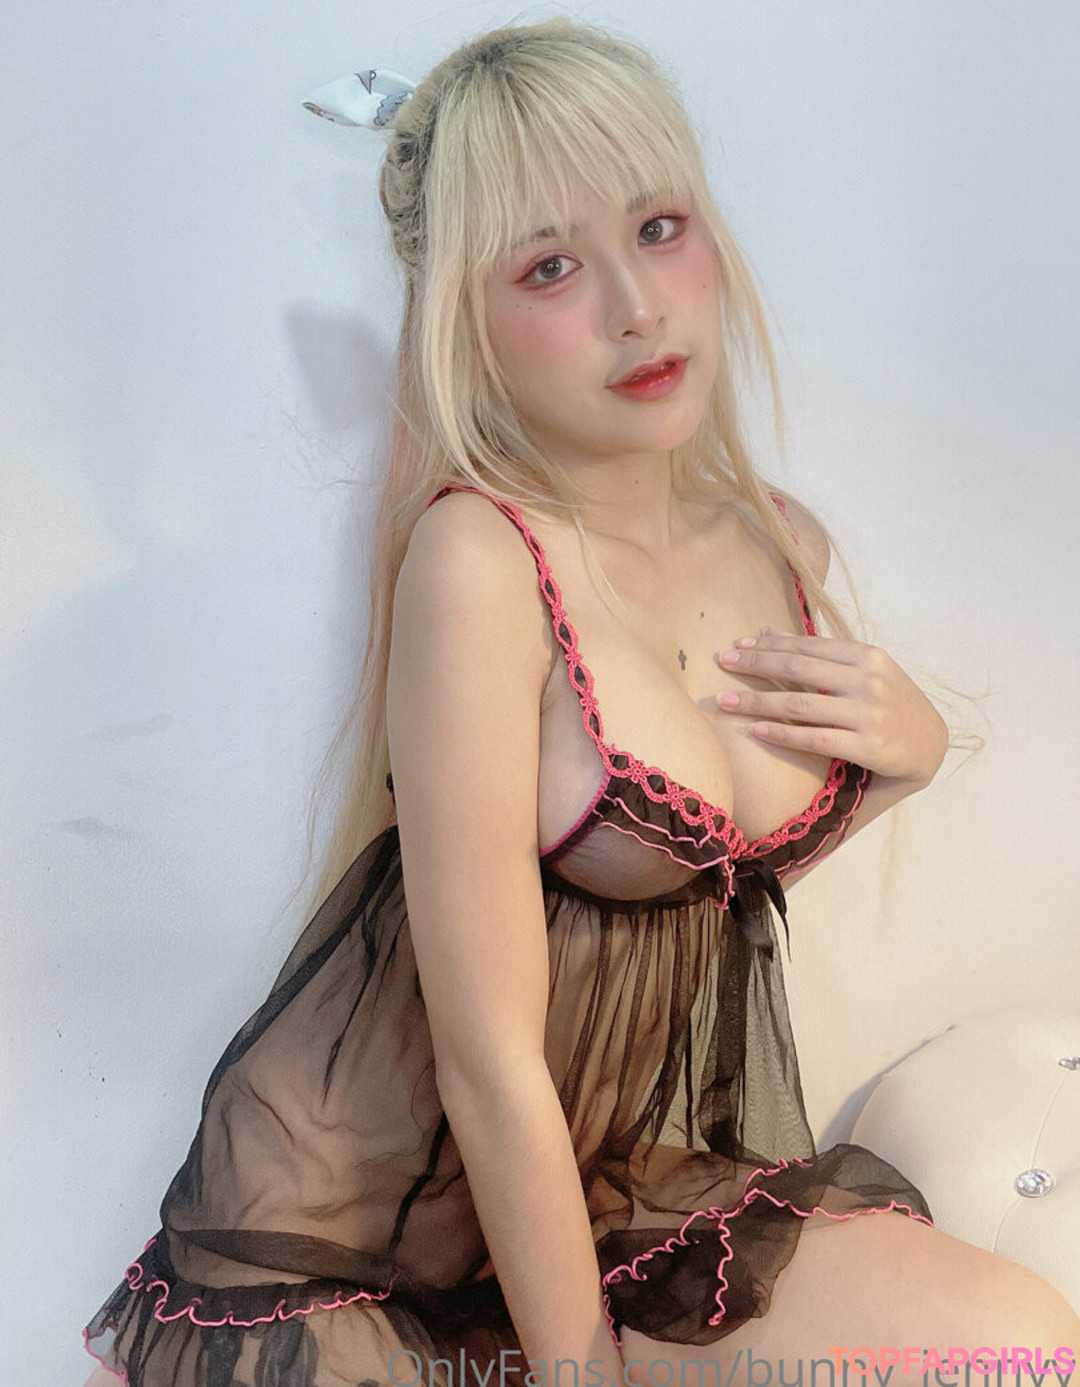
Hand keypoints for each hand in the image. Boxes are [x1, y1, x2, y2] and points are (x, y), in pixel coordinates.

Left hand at [715, 627, 947, 788]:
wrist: (931, 746)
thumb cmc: (891, 704)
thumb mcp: (864, 670)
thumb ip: (820, 654)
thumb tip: (766, 632)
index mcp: (868, 655)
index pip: (808, 645)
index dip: (770, 644)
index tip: (738, 644)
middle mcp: (868, 680)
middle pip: (798, 667)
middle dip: (756, 663)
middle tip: (722, 662)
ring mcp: (868, 713)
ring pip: (800, 703)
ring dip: (757, 700)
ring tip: (725, 700)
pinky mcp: (867, 746)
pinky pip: (813, 738)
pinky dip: (781, 732)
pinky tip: (756, 730)